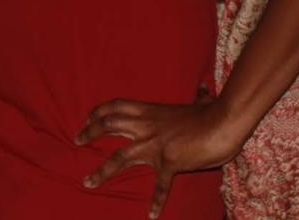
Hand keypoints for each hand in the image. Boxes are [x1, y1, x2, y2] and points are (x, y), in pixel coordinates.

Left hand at [75, 89, 241, 218]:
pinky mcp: (169, 162)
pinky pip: (160, 185)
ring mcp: (156, 145)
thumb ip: (195, 100)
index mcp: (150, 111)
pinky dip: (156, 201)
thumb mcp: (197, 104)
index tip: (87, 117)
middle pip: (109, 125)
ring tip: (87, 182)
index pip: (116, 106)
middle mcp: (147, 126)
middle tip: (76, 140)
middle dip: (90, 132)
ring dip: (102, 171)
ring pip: (120, 158)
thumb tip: (203, 91)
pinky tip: (151, 215)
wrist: (222, 122)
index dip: (99, 111)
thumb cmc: (212, 114)